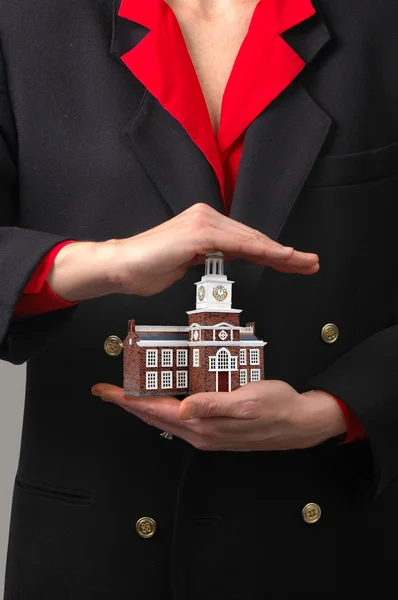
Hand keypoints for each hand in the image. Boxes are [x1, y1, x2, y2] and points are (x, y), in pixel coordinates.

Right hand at [47, 203, 318, 300]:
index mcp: (206, 224)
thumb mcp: (187, 263)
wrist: (121, 266)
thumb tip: (225, 260)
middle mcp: (208, 217)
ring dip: (282, 254)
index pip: (247, 241)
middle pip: (254, 238)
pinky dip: (263, 251)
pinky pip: (238, 244)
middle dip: (286, 254)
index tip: (295, 263)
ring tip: (305, 263)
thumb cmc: (148, 268)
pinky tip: (282, 258)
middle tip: (311, 263)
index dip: (273, 253)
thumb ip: (208, 258)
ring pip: (251, 240)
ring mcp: (204, 222)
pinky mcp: (199, 232)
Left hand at [91, 381, 345, 450]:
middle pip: (154, 418)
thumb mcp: (247, 401)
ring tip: (127, 394)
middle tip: (106, 391)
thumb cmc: (277, 407)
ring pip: (165, 420)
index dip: (129, 401)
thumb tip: (182, 409)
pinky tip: (163, 399)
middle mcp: (201, 434)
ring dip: (143, 407)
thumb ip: (213, 406)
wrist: (300, 423)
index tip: (107, 391)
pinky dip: (163, 409)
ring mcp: (208, 434)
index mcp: (204, 427)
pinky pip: (180, 420)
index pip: (156, 412)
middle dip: (128, 405)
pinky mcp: (216, 430)